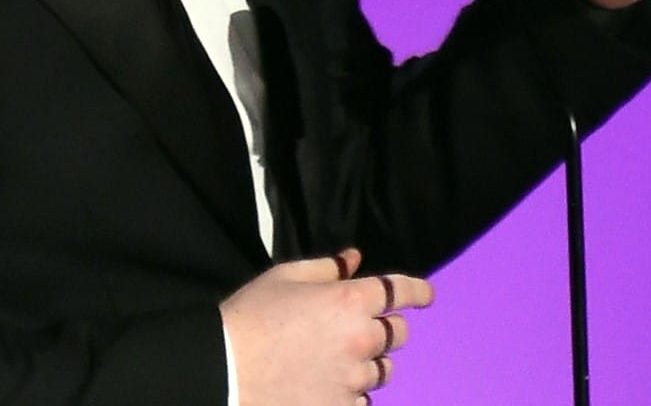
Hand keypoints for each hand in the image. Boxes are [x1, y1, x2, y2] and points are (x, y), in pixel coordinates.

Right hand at [220, 248, 432, 405]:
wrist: (224, 371)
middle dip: (385, 327)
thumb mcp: (285, 277)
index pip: (401, 290)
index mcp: (350, 300)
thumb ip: (327, 268)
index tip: (426, 295)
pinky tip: (330, 386)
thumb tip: (355, 259)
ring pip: (384, 370)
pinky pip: (364, 401)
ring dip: (370, 362)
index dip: (419, 291)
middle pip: (398, 333)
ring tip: (340, 361)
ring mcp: (354, 379)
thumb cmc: (250, 316)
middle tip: (360, 328)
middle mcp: (361, 339)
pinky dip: (353, 393)